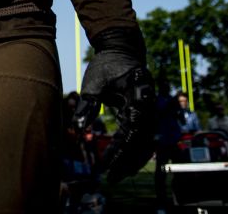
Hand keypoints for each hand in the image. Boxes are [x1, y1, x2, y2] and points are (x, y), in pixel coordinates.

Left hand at [77, 27, 155, 182]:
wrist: (122, 49)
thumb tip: (78, 128)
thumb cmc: (107, 64)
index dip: (119, 150)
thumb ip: (88, 104)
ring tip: (118, 174)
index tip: (106, 165)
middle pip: (142, 140)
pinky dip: (135, 149)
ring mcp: (149, 109)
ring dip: (133, 158)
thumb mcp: (94, 81)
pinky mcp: (145, 111)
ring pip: (145, 141)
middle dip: (128, 161)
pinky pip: (143, 135)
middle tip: (112, 177)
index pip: (131, 130)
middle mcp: (148, 105)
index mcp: (139, 96)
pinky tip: (124, 162)